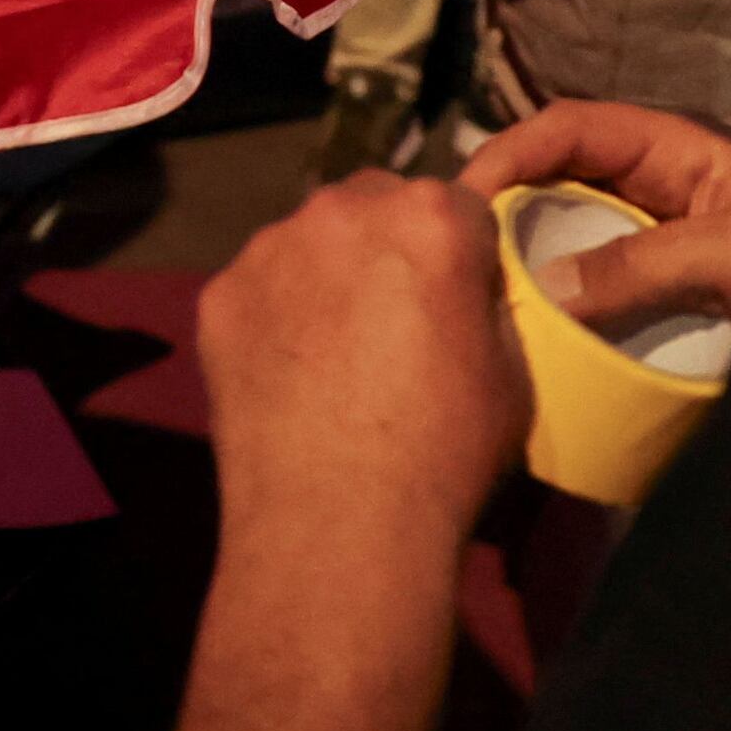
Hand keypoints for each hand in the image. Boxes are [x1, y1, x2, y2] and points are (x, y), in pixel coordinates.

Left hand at [144, 178, 517, 730]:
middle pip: (376, 208)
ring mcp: (268, 249)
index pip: (462, 207)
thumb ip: (489, 308)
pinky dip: (274, 318)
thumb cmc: (445, 450)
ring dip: (326, 277)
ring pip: (309, 243)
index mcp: (431, 218)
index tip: (461, 299)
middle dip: (390, 247)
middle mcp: (341, 210)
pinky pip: (258, 289)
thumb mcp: (513, 374)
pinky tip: (288, 378)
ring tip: (335, 356)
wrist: (337, 522)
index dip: (466, 255)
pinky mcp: (217, 295)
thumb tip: (469, 295)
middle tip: (397, 322)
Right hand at [456, 98, 730, 334]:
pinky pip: (584, 288)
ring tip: (474, 291)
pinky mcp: (648, 298)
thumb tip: (543, 292)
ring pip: (560, 234)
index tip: (465, 197)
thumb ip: (641, 265)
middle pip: (553, 177)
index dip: (512, 149)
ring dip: (519, 256)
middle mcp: (648, 189)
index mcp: (670, 151)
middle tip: (455, 251)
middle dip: (501, 204)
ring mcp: (646, 245)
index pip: (570, 127)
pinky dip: (549, 300)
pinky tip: (521, 325)